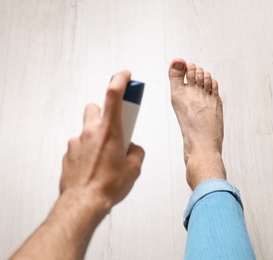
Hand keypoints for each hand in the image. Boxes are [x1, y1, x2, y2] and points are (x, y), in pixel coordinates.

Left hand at [60, 70, 144, 211]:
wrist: (84, 202)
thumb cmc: (108, 186)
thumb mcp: (134, 168)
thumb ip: (136, 152)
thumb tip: (133, 149)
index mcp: (110, 131)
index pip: (113, 95)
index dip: (119, 80)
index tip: (124, 75)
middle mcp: (91, 131)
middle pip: (96, 108)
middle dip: (106, 113)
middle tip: (115, 127)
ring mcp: (77, 142)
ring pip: (87, 128)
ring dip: (97, 135)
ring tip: (105, 156)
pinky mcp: (68, 153)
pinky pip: (80, 144)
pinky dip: (88, 150)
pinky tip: (94, 166)